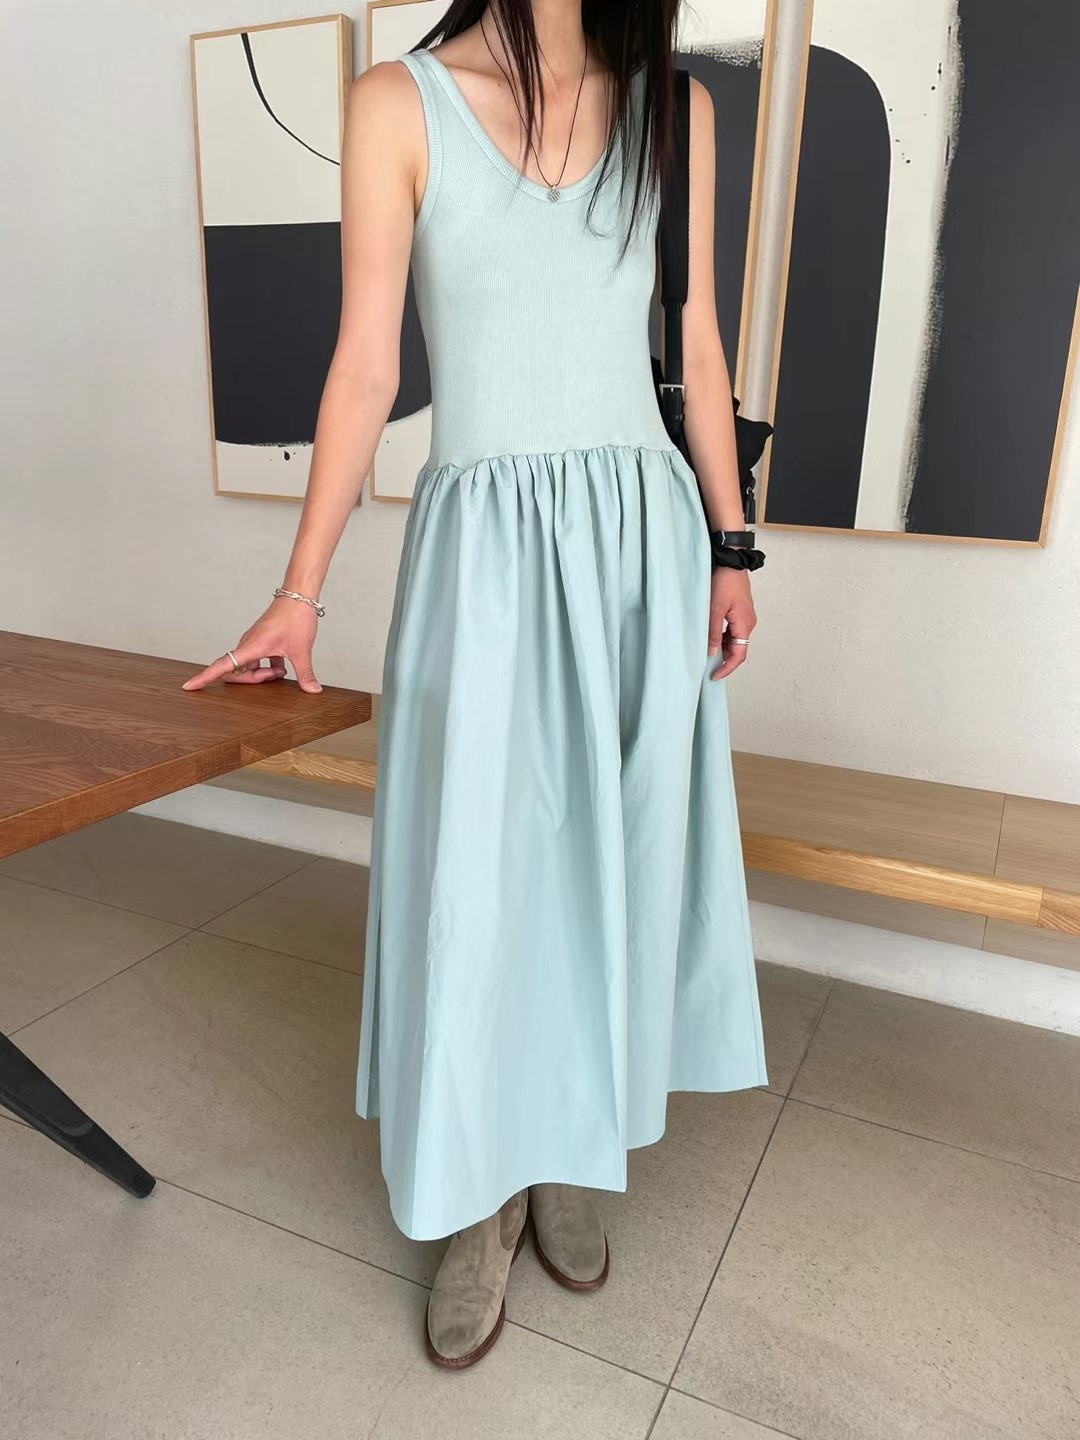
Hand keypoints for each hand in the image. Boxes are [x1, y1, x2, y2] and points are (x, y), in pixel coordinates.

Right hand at [181, 597, 321, 692]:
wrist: (299, 597)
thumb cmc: (295, 618)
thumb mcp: (301, 651)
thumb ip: (304, 674)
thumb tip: (312, 690)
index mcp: (251, 647)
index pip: (221, 666)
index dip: (204, 678)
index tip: (188, 687)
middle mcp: (247, 644)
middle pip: (236, 671)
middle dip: (253, 679)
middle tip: (277, 674)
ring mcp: (252, 642)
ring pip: (247, 665)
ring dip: (261, 672)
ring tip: (282, 669)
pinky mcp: (260, 640)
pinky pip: (256, 658)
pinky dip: (266, 665)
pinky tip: (283, 664)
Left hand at [707, 567, 755, 680]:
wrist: (731, 561)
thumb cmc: (725, 581)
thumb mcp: (714, 609)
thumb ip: (712, 633)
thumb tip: (711, 652)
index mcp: (744, 625)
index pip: (739, 655)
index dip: (727, 668)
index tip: (715, 675)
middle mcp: (748, 623)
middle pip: (737, 649)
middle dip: (724, 659)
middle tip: (707, 665)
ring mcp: (745, 617)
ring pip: (734, 640)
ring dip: (722, 647)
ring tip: (706, 650)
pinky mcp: (740, 611)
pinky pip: (732, 630)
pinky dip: (722, 637)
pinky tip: (710, 635)